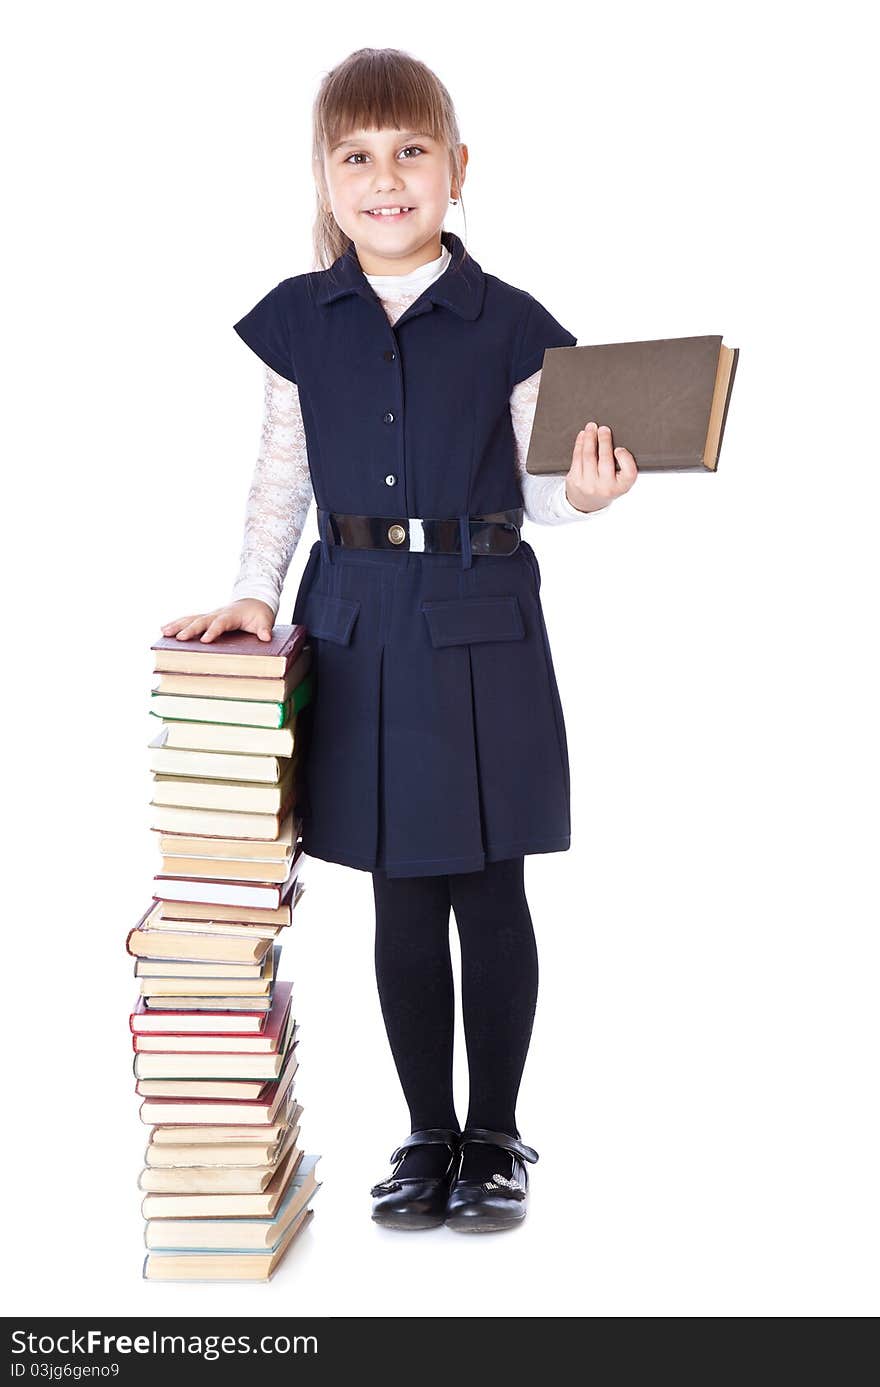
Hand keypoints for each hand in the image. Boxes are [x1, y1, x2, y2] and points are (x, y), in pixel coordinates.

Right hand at [160, 598, 276, 643]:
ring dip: (177, 625)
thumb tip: (266, 637)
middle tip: (178, 638)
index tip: (204, 640)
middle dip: (189, 629)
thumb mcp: (265, 620)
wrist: (254, 600)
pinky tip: (165, 629)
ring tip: (164, 631)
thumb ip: (264, 629)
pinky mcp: (206, 618)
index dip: (213, 631)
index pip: (220, 623)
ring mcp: (210, 615)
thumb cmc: (258, 613)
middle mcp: (218, 613)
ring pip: (192, 618)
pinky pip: (190, 620)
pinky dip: (178, 624)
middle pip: (201, 620)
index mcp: (231, 615)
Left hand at [565, 422, 637, 513]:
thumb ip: (623, 464)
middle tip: (604, 429)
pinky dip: (579, 443)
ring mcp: (589, 485)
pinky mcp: (575, 480)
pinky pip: (577, 457)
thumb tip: (615, 437)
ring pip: (588, 455)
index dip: (625, 458)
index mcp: (622, 487)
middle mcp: (605, 488)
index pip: (629, 472)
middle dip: (604, 440)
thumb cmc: (607, 486)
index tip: (619, 448)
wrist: (587, 502)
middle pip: (605, 459)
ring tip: (591, 428)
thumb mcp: (620, 480)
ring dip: (590, 438)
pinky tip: (582, 436)